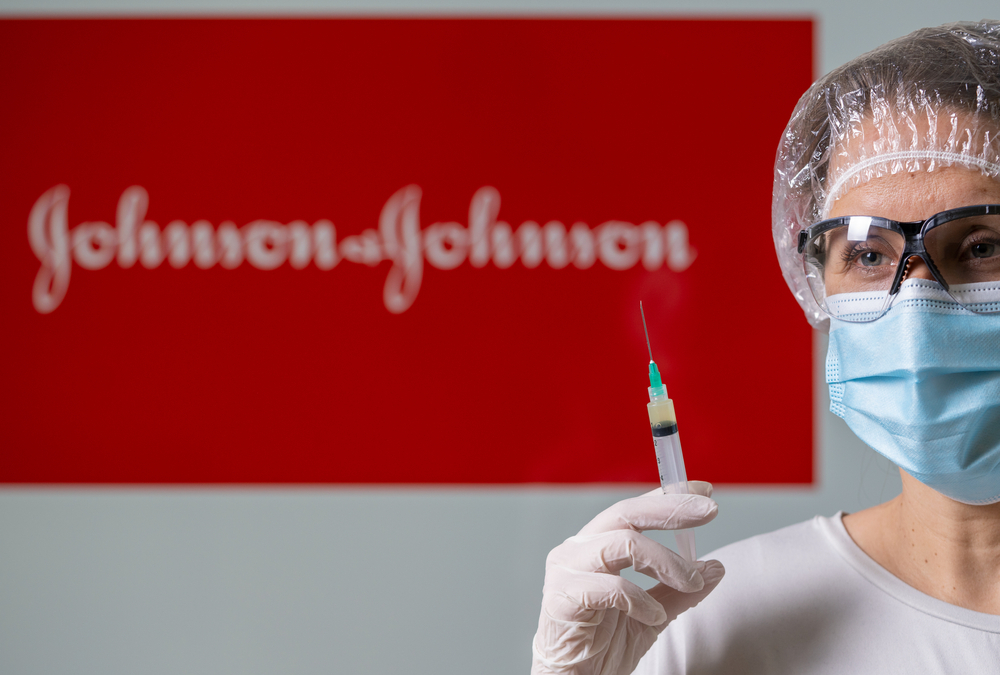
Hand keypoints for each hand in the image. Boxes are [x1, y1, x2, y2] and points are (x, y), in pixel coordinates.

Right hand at [530, 484, 724, 674]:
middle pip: (626, 513)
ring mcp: (566, 569)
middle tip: (709, 511)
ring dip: (665, 561)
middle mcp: (579, 548)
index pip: (634, 508)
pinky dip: (640, 600)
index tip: (705, 491)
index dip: (668, 495)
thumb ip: (680, 590)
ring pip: (622, 543)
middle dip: (671, 509)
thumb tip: (716, 567)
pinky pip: (609, 587)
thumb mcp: (654, 612)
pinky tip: (655, 615)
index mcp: (597, 543)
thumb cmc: (603, 642)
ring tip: (691, 582)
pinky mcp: (561, 597)